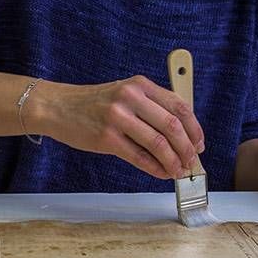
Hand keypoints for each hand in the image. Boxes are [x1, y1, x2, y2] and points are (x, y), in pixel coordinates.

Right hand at [31, 76, 204, 180]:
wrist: (58, 107)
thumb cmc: (92, 104)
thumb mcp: (124, 94)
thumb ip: (150, 107)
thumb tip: (179, 134)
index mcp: (140, 85)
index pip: (179, 106)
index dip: (195, 128)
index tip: (199, 144)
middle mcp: (131, 98)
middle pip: (172, 125)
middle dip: (187, 148)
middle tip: (191, 161)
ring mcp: (118, 118)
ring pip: (158, 143)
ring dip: (173, 161)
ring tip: (178, 171)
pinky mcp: (106, 138)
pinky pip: (139, 157)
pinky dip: (154, 168)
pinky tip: (161, 173)